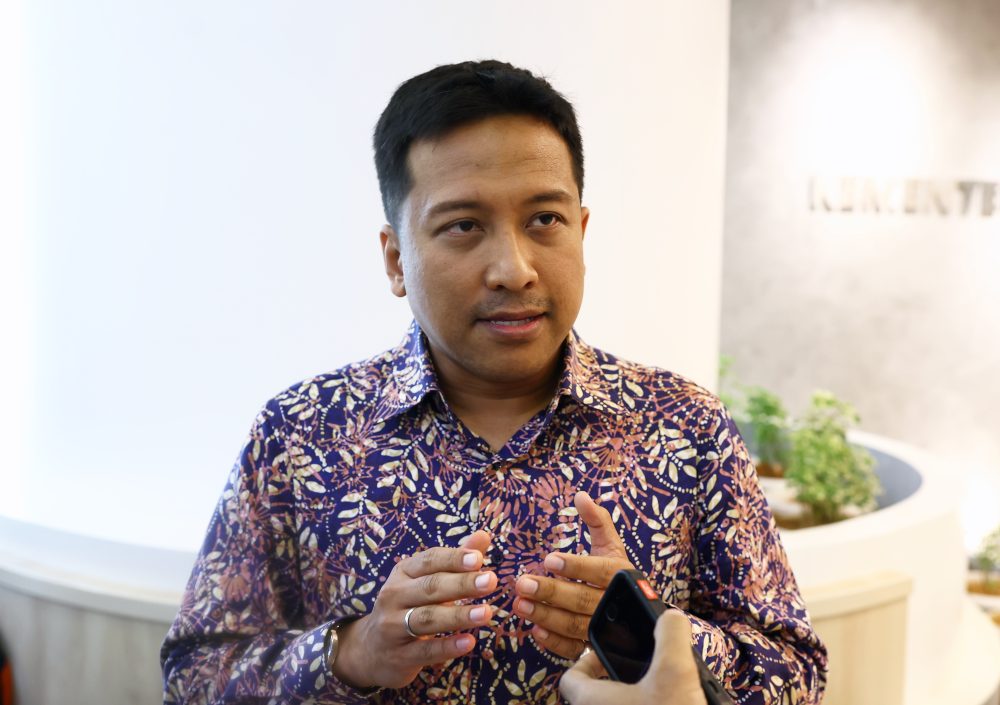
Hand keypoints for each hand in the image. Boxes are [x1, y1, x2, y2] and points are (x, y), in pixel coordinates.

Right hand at [333, 530, 497, 688]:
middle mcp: (394, 596)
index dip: (454, 559)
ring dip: (458, 615)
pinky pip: (425, 650)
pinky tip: (469, 641)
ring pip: (427, 618)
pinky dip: (448, 646)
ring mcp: (393, 627)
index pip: (429, 560)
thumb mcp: (425, 580)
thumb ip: (456, 560)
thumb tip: (484, 536)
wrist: (371, 650)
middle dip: (462, 584)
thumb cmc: (408, 606)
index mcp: (403, 572)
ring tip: (486, 613)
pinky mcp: (399, 656)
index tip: (479, 559)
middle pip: (430, 587)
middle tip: (490, 581)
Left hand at [512, 491, 633, 657]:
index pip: (598, 571)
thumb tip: (581, 495)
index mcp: (620, 575)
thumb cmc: (616, 574)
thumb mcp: (611, 545)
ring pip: (574, 625)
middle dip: (550, 592)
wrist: (638, 616)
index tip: (548, 559)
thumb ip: (598, 521)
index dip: (575, 566)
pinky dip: (554, 642)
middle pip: (582, 600)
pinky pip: (574, 648)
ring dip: (545, 615)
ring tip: (519, 604)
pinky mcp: (594, 648)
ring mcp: (605, 629)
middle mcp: (615, 604)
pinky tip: (534, 630)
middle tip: (521, 583)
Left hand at [559, 610, 708, 704]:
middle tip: (635, 677)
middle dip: (609, 687)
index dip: (586, 662)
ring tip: (653, 697)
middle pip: (589, 701)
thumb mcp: (677, 672)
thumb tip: (671, 617)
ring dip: (622, 704)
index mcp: (590, 703)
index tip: (606, 655)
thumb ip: (672, 636)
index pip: (571, 679)